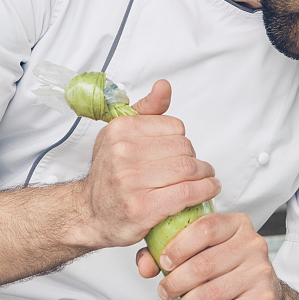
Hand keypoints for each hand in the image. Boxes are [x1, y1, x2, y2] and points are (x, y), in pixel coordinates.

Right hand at [75, 80, 220, 249]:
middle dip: (195, 160)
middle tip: (195, 170)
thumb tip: (164, 86)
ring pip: (189, 169)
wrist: (90, 213)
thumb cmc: (110, 174)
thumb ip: (146, 110)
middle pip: (184, 148)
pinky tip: (208, 189)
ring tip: (205, 179)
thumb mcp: (120, 135)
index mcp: (120, 130)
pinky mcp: (143, 208)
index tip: (178, 153)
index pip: (175, 127)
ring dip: (205, 175)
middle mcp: (123, 153)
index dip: (181, 140)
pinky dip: (205, 190)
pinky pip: (187, 193)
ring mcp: (132, 181)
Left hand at [135, 212, 283, 299]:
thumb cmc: (228, 275)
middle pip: (204, 264)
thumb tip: (145, 265)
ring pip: (210, 293)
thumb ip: (171, 254)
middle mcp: (253, 245)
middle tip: (164, 292)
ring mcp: (261, 273)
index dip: (179, 245)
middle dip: (175, 282)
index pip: (205, 227)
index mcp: (237, 225)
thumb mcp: (203, 255)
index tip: (164, 261)